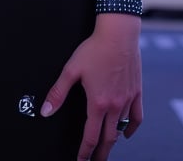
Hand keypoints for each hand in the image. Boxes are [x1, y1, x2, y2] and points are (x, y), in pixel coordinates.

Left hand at [40, 12, 141, 160]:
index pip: (91, 137)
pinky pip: (137, 118)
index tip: (81, 160)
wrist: (119, 34)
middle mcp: (115, 106)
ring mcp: (128, 100)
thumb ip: (58, 93)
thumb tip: (45, 111)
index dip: (85, 152)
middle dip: (100, 154)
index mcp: (98, 103)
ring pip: (122, 130)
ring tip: (106, 147)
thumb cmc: (94, 49)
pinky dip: (132, 129)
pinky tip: (126, 133)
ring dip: (113, 141)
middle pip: (108, 139)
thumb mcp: (71, 69)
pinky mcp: (137, 92)